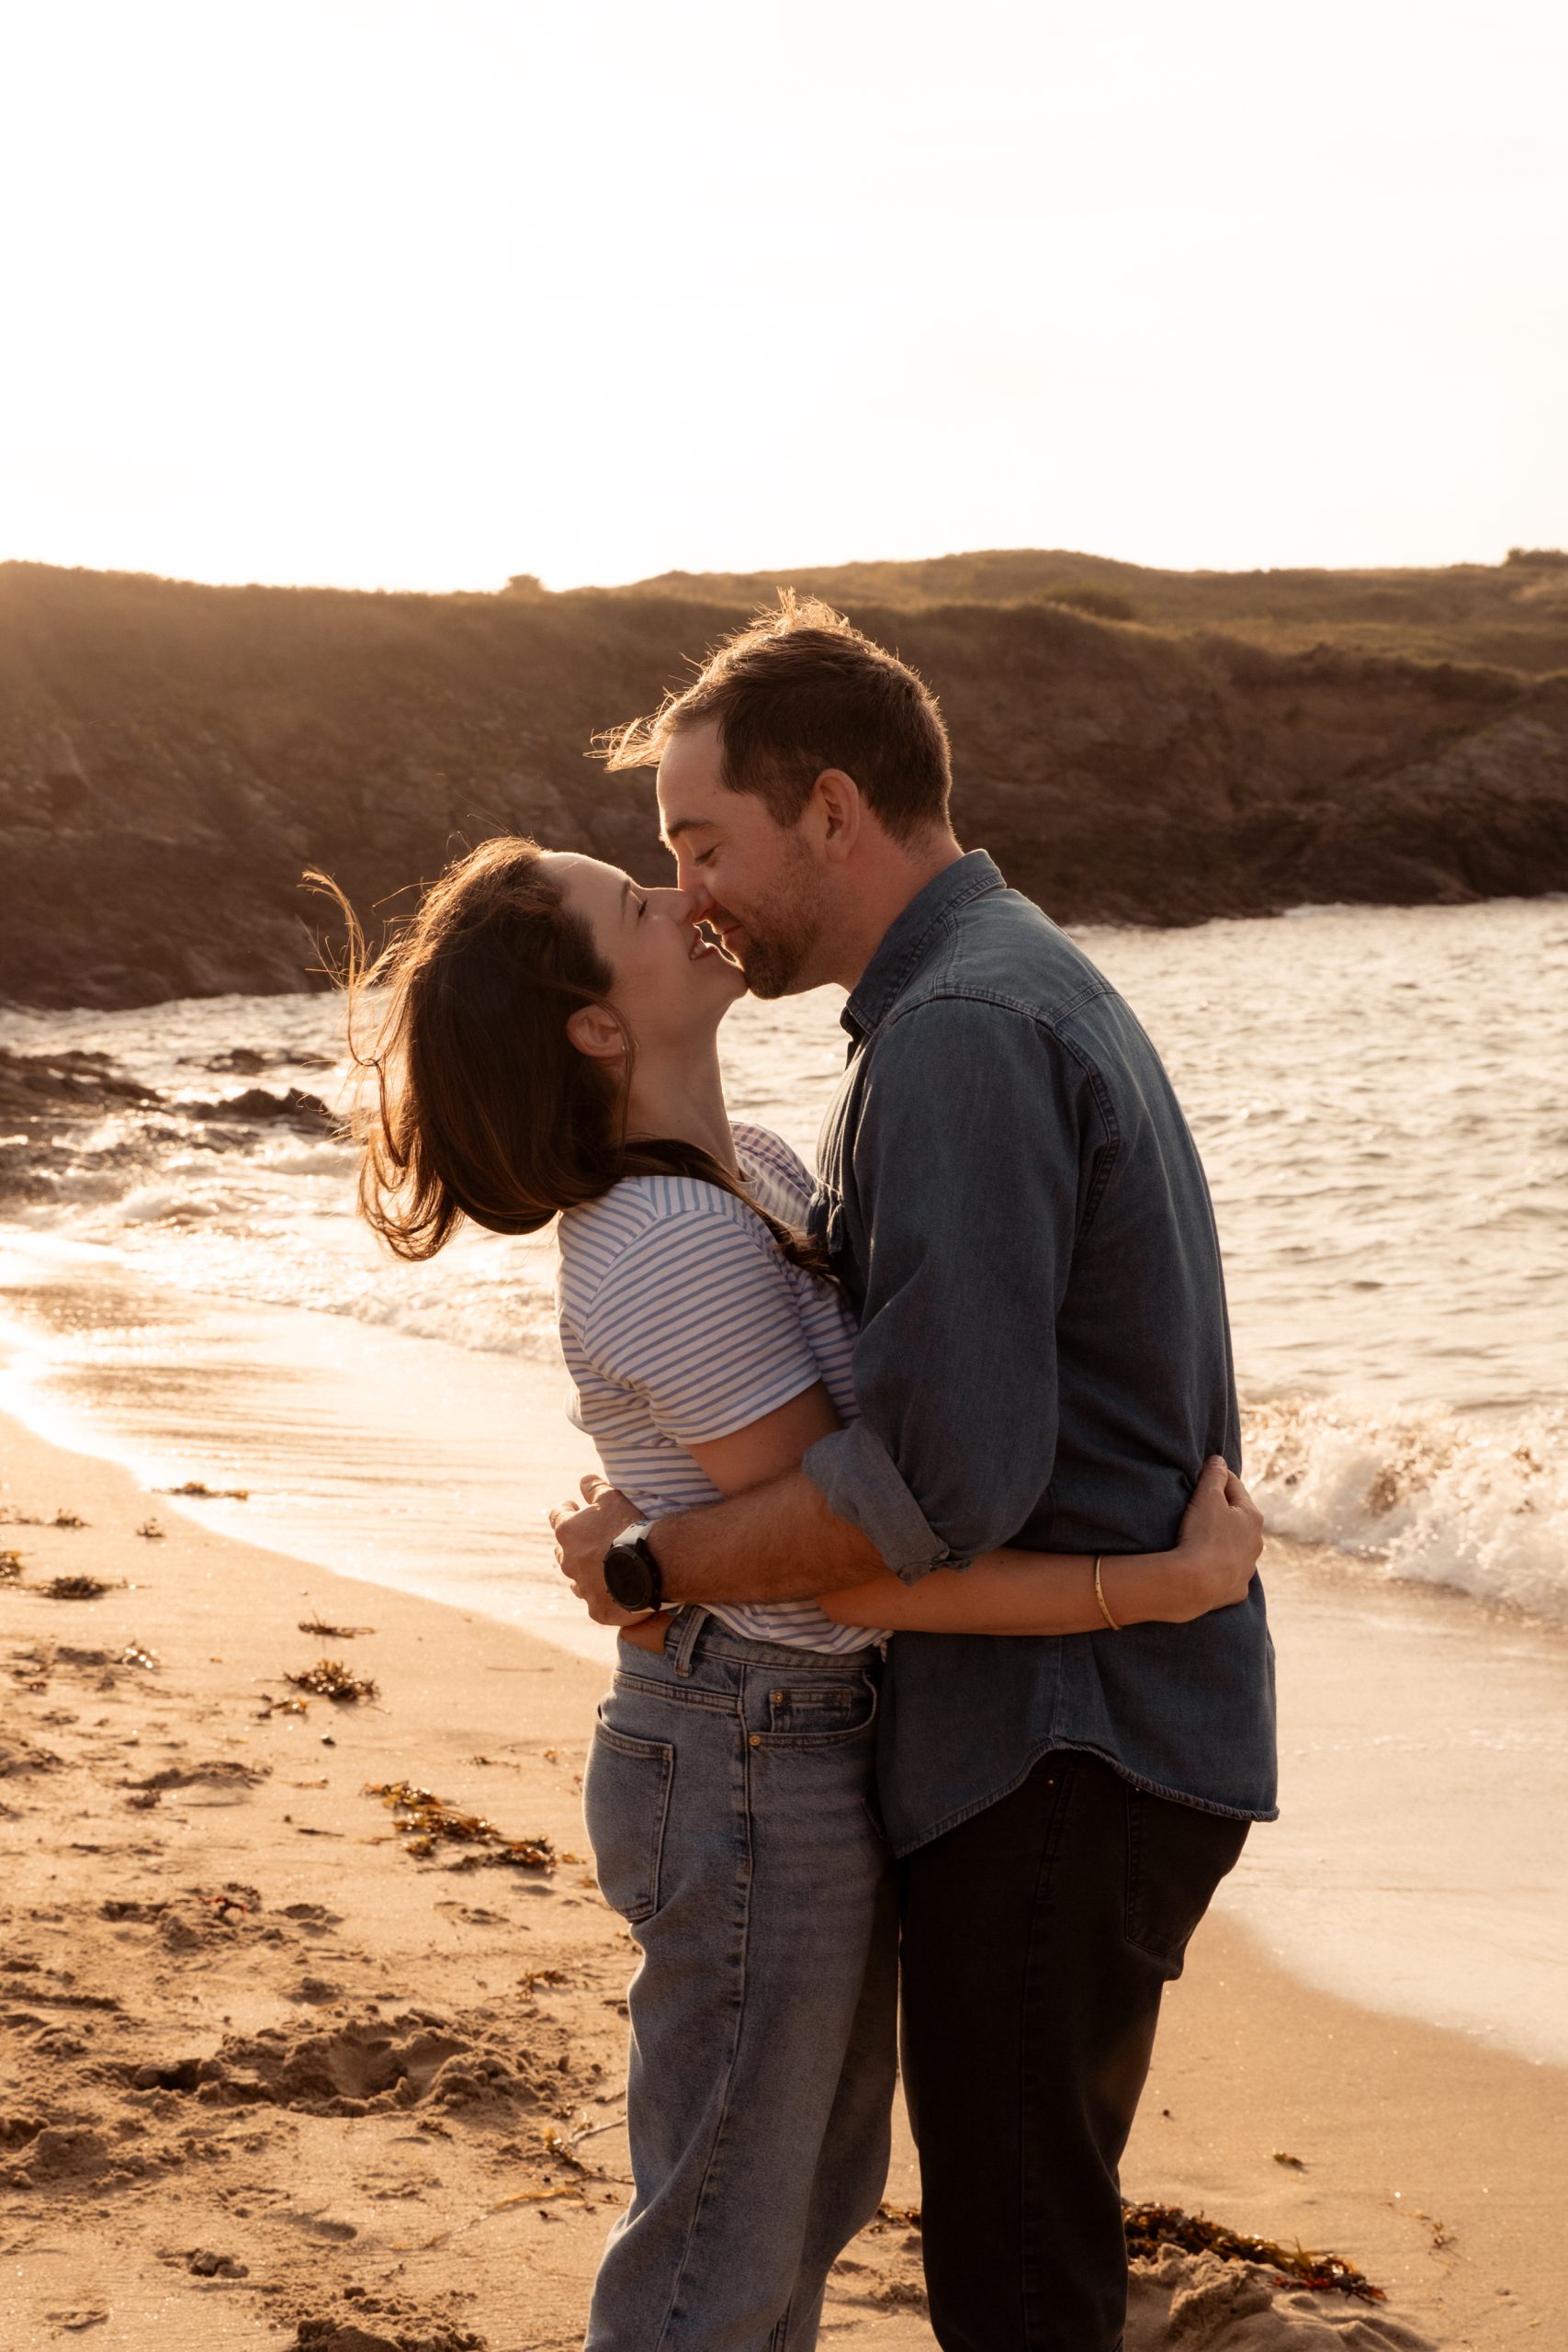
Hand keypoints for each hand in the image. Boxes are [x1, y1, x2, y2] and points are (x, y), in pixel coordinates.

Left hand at [548, 1474, 646, 1625]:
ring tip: (604, 1570)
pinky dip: (604, 1596)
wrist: (649, 1564)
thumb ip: (595, 1489)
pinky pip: (596, 1602)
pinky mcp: (597, 1609)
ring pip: (577, 1581)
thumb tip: (584, 1480)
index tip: (572, 1507)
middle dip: (573, 1546)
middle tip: (590, 1542)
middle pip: (563, 1552)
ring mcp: (582, 1587)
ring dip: (586, 1574)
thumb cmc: (629, 1526)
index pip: (557, 1516)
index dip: (565, 1511)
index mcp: (568, 1532)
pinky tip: (618, 1592)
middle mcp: (569, 1561)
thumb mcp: (612, 1499)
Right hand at [1165, 1455, 1264, 1620]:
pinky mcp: (1236, 1590)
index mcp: (1253, 1517)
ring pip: (1236, 1547)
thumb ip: (1214, 1475)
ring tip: (1201, 1538)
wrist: (1196, 1583)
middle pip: (1238, 1518)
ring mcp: (1248, 1569)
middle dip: (1222, 1510)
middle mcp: (1257, 1543)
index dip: (1217, 1478)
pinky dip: (1220, 1567)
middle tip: (1199, 1506)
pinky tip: (1206, 1566)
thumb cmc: (1203, 1535)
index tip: (1203, 1474)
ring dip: (1223, 1540)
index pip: (1235, 1487)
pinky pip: (1229, 1573)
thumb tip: (1219, 1460)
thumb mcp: (1206, 1497)